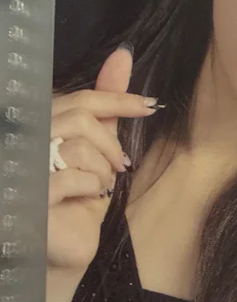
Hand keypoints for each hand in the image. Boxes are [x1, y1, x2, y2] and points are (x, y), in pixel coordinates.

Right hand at [47, 46, 157, 271]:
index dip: (118, 98)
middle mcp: (25, 139)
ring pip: (79, 148)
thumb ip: (106, 107)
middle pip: (80, 119)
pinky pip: (74, 178)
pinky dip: (91, 189)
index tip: (150, 105)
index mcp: (41, 123)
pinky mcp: (29, 196)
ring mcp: (22, 167)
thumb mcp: (98, 148)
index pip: (80, 99)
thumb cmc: (80, 197)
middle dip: (110, 144)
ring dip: (102, 171)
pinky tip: (86, 200)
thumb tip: (122, 55)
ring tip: (99, 187)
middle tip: (120, 166)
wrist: (66, 246)